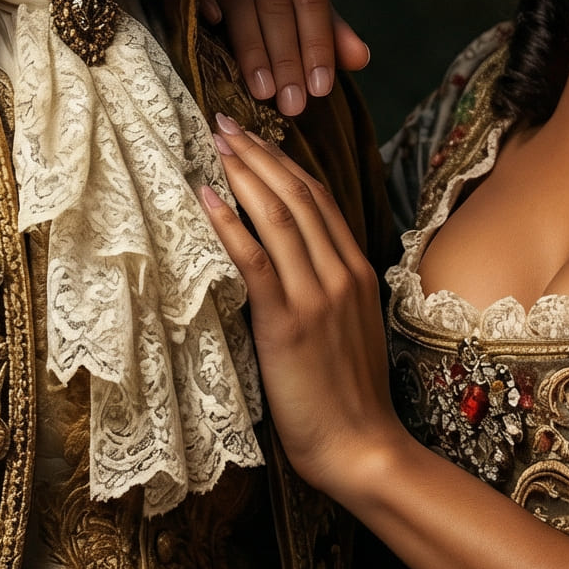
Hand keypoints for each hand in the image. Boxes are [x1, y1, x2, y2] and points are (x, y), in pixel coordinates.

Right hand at [192, 0, 369, 115]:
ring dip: (253, 48)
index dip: (317, 45)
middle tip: (292, 103)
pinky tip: (213, 25)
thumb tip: (361, 58)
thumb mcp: (298, 14)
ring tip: (263, 91)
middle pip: (276, 1)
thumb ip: (328, 33)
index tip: (320, 90)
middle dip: (287, 57)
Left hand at [200, 112, 402, 502]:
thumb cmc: (349, 398)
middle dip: (259, 154)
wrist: (361, 446)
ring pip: (278, 216)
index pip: (320, 200)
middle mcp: (341, 273)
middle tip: (225, 123)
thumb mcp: (347, 330)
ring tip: (214, 144)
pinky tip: (207, 197)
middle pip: (298, 195)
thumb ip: (326, 292)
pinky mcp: (289, 322)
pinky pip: (256, 260)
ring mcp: (318, 295)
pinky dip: (230, 223)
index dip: (285, 163)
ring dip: (242, 174)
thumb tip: (287, 266)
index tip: (256, 137)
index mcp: (358, 272)